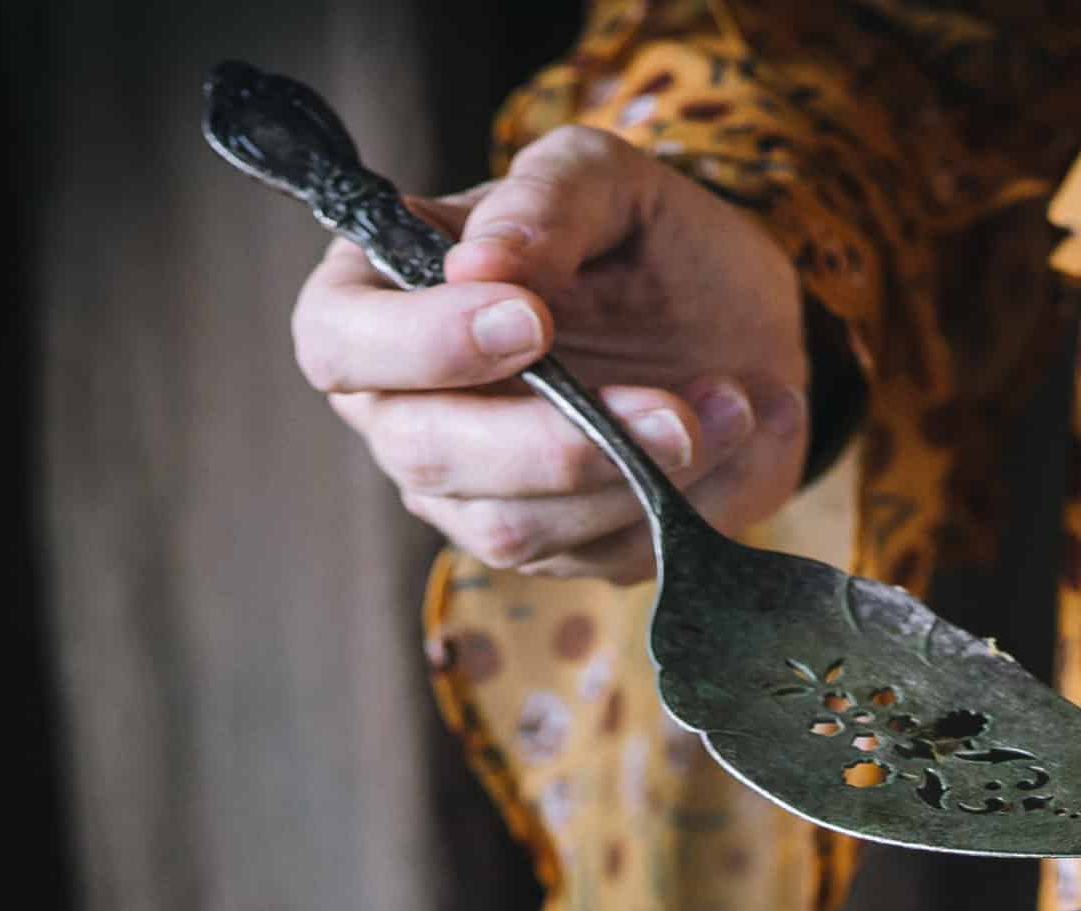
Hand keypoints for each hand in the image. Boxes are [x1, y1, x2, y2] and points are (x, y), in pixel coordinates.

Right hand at [292, 126, 810, 576]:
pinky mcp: (554, 552)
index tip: (533, 320)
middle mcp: (405, 411)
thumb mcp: (608, 182)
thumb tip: (480, 263)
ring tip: (730, 402)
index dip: (423, 344)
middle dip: (553, 440)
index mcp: (379, 301)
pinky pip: (597, 558)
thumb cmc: (647, 244)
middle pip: (426, 455)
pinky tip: (734, 435)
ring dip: (635, 475)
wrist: (741, 326)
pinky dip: (680, 506)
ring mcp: (473, 498)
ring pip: (516, 528)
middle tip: (671, 409)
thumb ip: (546, 201)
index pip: (339, 342)